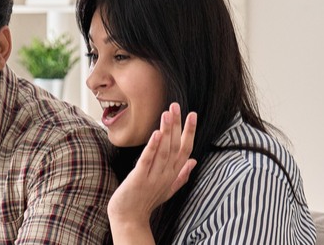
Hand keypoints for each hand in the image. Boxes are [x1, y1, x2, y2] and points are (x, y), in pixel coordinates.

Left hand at [107, 103, 197, 225]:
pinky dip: (152, 147)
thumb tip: (194, 161)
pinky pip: (147, 161)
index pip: (185, 149)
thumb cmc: (146, 202)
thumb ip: (182, 174)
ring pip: (163, 151)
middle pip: (175, 147)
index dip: (190, 131)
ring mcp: (153, 177)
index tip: (193, 114)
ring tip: (167, 113)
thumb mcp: (168, 188)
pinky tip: (155, 133)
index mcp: (173, 174)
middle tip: (176, 105)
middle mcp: (166, 174)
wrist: (129, 219)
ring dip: (166, 132)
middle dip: (177, 125)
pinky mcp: (139, 179)